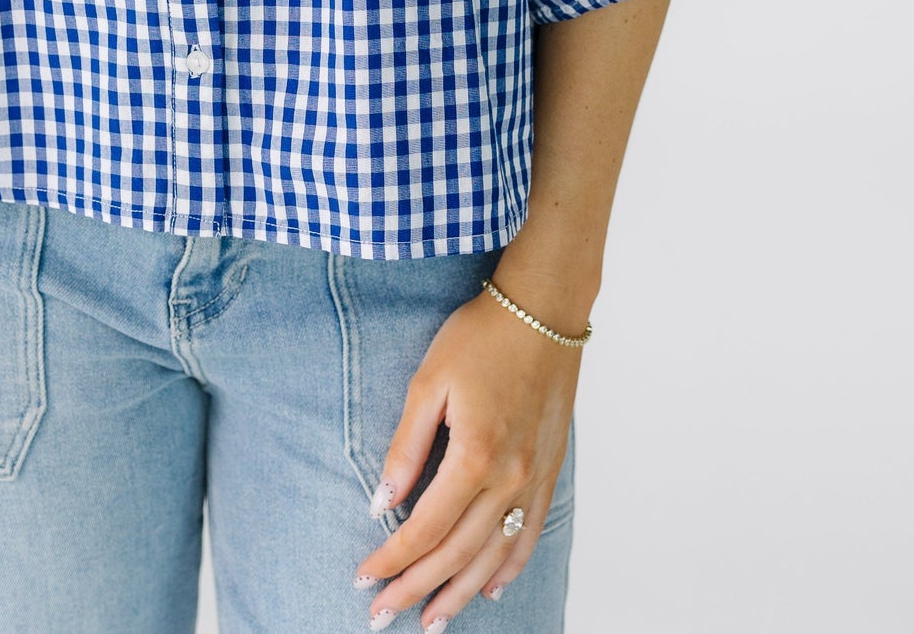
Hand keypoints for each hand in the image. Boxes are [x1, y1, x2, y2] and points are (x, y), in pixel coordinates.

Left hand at [352, 283, 579, 625]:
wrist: (543, 310)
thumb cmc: (481, 336)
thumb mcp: (428, 382)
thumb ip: (405, 446)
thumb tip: (382, 502)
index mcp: (475, 456)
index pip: (424, 528)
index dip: (392, 559)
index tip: (363, 579)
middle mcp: (510, 478)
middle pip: (457, 553)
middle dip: (417, 588)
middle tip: (383, 614)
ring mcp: (535, 479)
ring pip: (493, 557)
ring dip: (460, 593)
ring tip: (432, 619)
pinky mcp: (550, 471)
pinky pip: (528, 534)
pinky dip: (508, 567)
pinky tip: (490, 587)